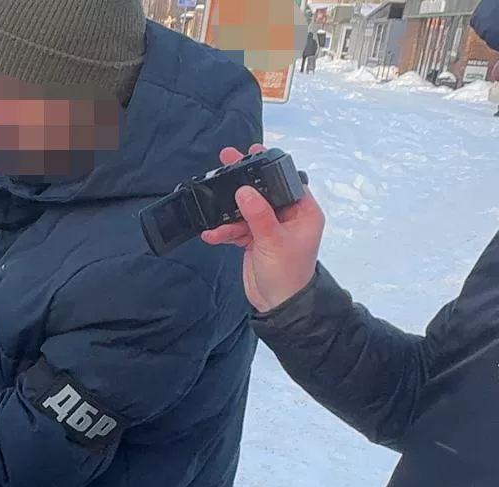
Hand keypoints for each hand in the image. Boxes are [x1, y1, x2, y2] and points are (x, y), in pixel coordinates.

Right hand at [201, 144, 325, 311]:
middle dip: (243, 182)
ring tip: (211, 206)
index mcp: (304, 212)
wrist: (277, 306)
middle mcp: (288, 217)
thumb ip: (258, 214)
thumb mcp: (273, 241)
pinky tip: (211, 233)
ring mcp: (269, 228)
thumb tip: (244, 190)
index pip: (287, 181)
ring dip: (228, 212)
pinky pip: (237, 228)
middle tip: (225, 161)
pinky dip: (224, 230)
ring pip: (246, 210)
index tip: (252, 153)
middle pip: (263, 192)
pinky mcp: (254, 240)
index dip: (269, 167)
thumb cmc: (287, 273)